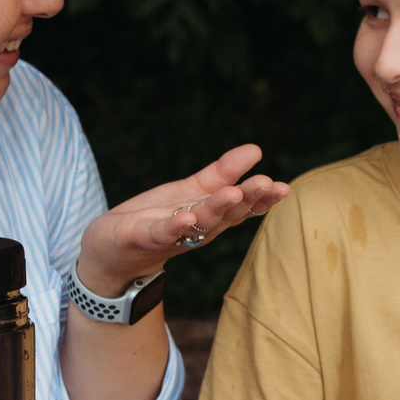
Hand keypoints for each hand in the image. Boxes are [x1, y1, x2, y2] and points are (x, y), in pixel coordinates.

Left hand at [76, 144, 290, 292]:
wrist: (115, 250)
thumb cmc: (158, 218)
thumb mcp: (193, 190)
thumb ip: (223, 172)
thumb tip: (256, 149)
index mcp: (213, 215)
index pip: (244, 207)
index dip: (264, 199)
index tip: (284, 188)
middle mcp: (200, 228)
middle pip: (228, 214)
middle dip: (248, 199)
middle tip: (267, 184)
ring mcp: (174, 235)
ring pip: (201, 221)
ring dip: (217, 208)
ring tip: (234, 192)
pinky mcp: (146, 237)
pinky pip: (163, 232)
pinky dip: (175, 226)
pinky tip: (186, 217)